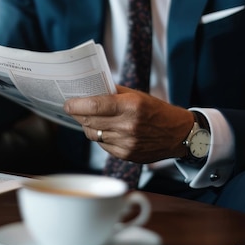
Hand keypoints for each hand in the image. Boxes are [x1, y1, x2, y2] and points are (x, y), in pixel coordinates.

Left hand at [63, 86, 193, 163]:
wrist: (178, 134)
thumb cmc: (156, 111)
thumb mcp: (137, 95)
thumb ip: (113, 92)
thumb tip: (89, 90)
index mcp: (130, 106)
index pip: (94, 105)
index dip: (76, 105)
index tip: (67, 103)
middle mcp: (127, 126)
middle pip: (89, 121)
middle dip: (78, 114)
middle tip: (74, 108)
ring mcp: (126, 142)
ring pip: (93, 134)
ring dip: (88, 125)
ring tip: (91, 118)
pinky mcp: (126, 155)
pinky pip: (102, 145)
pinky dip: (100, 136)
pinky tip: (106, 130)